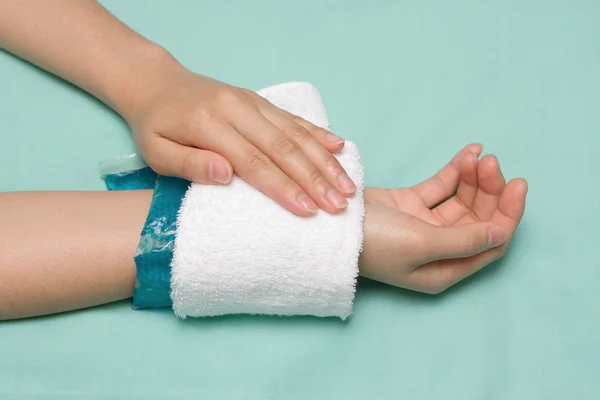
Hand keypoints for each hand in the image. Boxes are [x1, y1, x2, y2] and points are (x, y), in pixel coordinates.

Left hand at [123, 61, 354, 216]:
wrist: (157, 83)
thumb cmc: (156, 124)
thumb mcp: (156, 150)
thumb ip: (189, 163)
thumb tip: (225, 175)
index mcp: (210, 124)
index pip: (255, 162)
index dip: (283, 187)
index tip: (308, 209)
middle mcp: (238, 109)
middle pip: (284, 147)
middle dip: (315, 178)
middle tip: (339, 204)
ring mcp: (252, 102)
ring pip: (295, 133)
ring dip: (324, 160)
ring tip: (347, 185)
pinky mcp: (260, 100)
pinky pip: (294, 117)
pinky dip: (318, 133)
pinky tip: (340, 146)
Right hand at [359, 144, 527, 292]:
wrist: (329, 226)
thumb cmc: (373, 244)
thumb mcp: (421, 244)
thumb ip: (464, 240)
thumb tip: (502, 233)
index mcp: (445, 268)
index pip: (490, 242)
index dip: (508, 215)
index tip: (517, 185)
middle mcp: (439, 248)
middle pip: (478, 218)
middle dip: (490, 191)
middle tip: (493, 164)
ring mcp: (425, 224)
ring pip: (462, 199)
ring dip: (474, 178)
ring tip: (480, 157)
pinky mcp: (411, 203)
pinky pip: (441, 186)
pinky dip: (456, 170)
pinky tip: (470, 151)